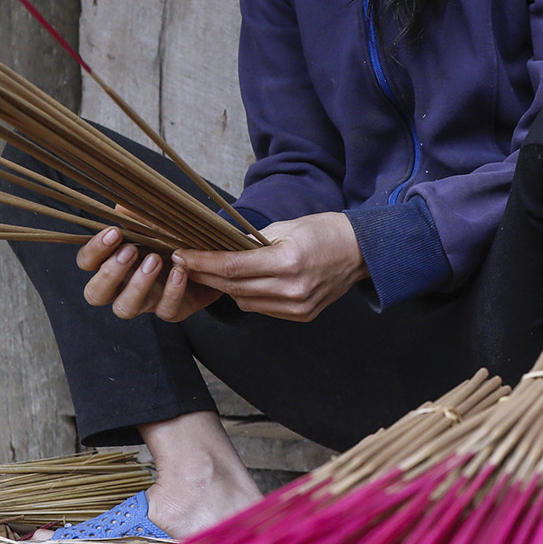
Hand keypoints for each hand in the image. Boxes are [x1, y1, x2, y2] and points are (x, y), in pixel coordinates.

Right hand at [77, 221, 223, 322]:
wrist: (209, 260)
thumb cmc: (174, 241)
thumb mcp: (158, 226)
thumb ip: (138, 218)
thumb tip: (120, 206)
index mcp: (113, 262)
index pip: (87, 262)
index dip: (94, 250)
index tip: (114, 233)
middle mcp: (123, 286)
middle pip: (95, 294)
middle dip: (110, 273)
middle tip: (131, 250)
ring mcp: (145, 302)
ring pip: (124, 308)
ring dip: (137, 285)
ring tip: (155, 260)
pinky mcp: (170, 310)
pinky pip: (165, 311)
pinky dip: (172, 292)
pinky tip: (181, 272)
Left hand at [174, 212, 366, 321]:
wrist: (361, 252)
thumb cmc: (324, 232)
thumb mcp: (286, 227)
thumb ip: (251, 241)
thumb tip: (218, 246)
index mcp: (287, 262)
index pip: (232, 267)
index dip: (202, 263)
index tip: (181, 255)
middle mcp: (291, 290)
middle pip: (233, 287)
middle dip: (205, 275)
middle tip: (183, 264)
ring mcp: (297, 307)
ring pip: (244, 301)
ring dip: (224, 287)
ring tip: (209, 272)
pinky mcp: (301, 315)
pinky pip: (262, 308)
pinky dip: (247, 296)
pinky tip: (242, 283)